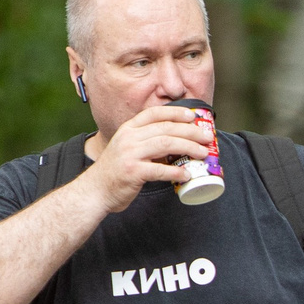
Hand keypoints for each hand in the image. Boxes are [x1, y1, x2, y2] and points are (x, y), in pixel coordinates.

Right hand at [87, 102, 213, 212]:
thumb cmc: (117, 170)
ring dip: (188, 148)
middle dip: (190, 132)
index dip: (176, 113)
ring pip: (165, 144)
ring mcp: (130, 154)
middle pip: (165, 129)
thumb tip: (177, 141)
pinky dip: (176, 172)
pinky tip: (187, 174)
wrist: (96, 190)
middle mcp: (129, 138)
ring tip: (203, 153)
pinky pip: (159, 170)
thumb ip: (146, 141)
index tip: (193, 116)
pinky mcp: (133, 172)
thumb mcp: (128, 148)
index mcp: (128, 129)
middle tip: (207, 138)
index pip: (154, 113)